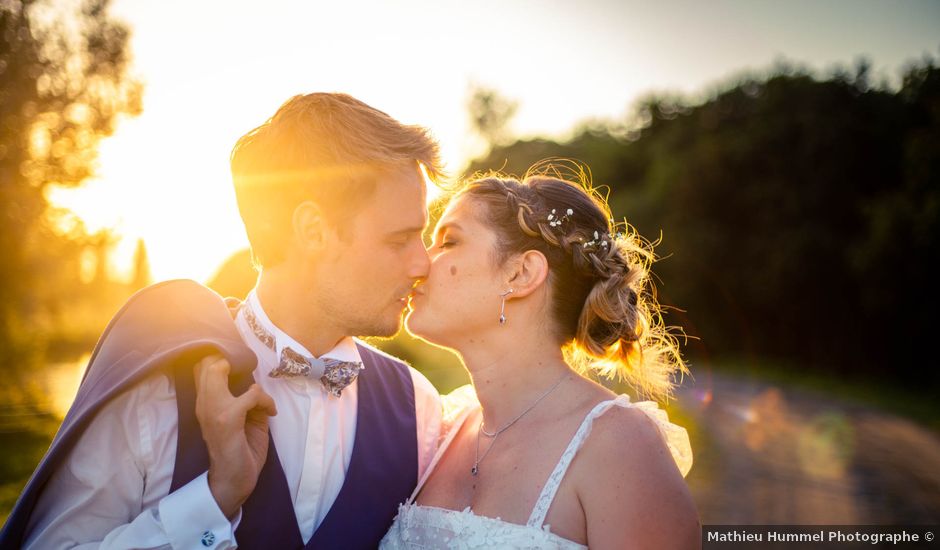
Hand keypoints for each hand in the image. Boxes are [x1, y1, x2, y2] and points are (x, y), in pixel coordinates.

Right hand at [194, 355, 276, 518]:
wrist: (233, 481)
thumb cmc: (240, 450)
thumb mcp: (245, 420)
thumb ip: (247, 400)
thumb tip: (256, 386)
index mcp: (205, 404)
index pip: (202, 368)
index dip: (221, 358)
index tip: (243, 369)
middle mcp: (203, 404)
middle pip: (206, 363)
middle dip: (232, 362)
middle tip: (251, 382)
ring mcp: (212, 410)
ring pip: (219, 370)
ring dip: (248, 382)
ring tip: (259, 399)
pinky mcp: (226, 419)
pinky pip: (251, 395)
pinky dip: (266, 401)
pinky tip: (270, 412)